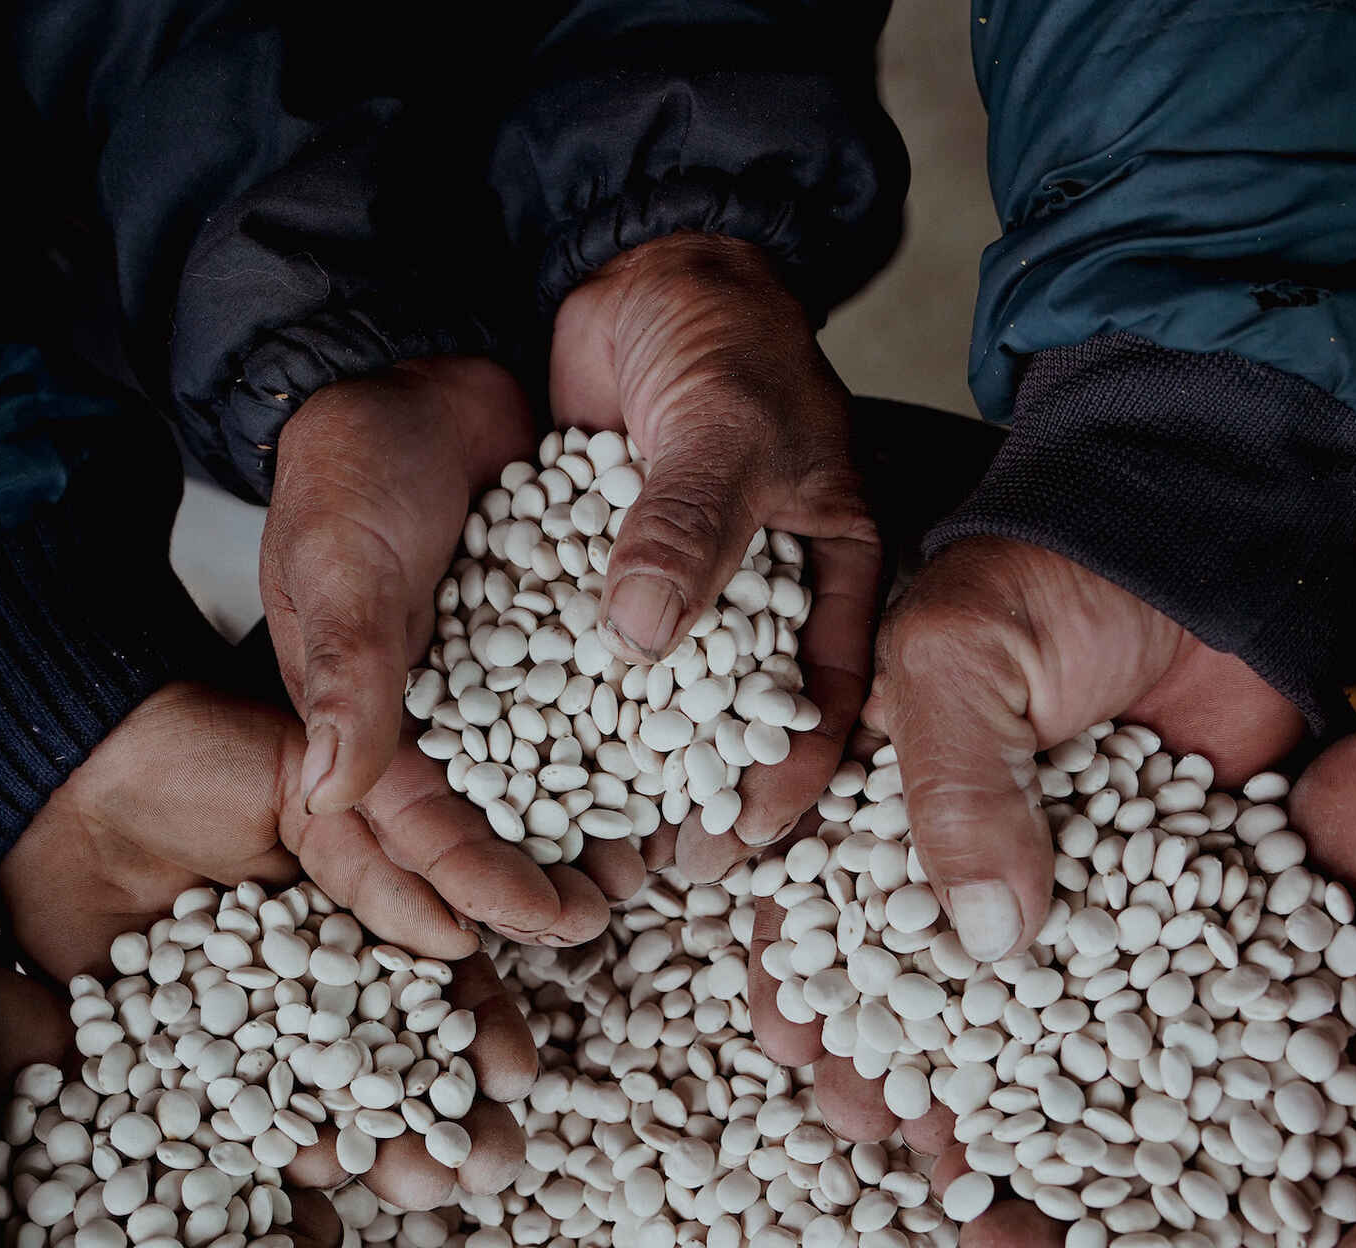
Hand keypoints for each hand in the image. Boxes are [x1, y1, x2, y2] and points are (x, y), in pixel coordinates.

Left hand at [0, 682, 539, 1199]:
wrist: (73, 775)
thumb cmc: (210, 759)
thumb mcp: (321, 795)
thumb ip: (393, 860)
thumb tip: (463, 939)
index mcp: (374, 919)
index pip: (445, 987)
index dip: (484, 1033)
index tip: (515, 1078)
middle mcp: (322, 984)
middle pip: (400, 1063)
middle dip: (452, 1120)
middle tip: (490, 1167)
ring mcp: (254, 1026)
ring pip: (327, 1101)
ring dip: (381, 1148)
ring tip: (424, 1188)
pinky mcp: (178, 1052)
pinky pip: (232, 1109)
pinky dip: (272, 1143)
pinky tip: (317, 1173)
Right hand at [261, 358, 642, 938]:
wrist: (433, 376)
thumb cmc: (358, 461)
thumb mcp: (341, 558)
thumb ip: (343, 668)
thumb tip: (330, 790)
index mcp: (365, 715)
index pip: (419, 827)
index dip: (476, 884)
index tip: (545, 922)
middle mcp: (435, 714)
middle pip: (487, 826)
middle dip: (541, 880)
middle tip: (607, 913)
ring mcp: (501, 683)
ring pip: (548, 780)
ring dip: (594, 827)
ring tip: (653, 865)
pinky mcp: (558, 642)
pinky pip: (596, 710)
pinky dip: (631, 745)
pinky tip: (683, 772)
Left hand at [551, 234, 881, 881]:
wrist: (646, 271)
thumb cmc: (725, 338)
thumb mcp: (729, 428)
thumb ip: (691, 527)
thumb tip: (638, 638)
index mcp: (831, 575)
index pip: (825, 698)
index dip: (793, 776)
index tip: (746, 837)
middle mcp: (757, 601)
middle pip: (739, 722)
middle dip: (705, 796)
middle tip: (663, 867)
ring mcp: (678, 595)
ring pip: (661, 700)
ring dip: (630, 764)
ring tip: (587, 832)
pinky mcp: (606, 580)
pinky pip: (588, 651)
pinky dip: (564, 698)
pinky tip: (525, 752)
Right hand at [753, 536, 1302, 1142]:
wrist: (1209, 546)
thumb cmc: (1058, 577)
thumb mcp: (960, 659)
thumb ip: (951, 788)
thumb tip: (988, 943)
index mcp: (880, 778)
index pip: (816, 892)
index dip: (797, 971)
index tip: (788, 1045)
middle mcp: (956, 836)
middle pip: (901, 966)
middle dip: (878, 1048)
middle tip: (865, 1124)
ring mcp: (1048, 869)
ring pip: (999, 997)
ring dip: (975, 1075)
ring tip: (955, 1150)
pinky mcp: (1138, 889)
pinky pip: (1109, 986)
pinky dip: (1091, 1054)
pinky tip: (1075, 1122)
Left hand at [1012, 710, 1355, 1247]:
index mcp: (1334, 1178)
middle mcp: (1249, 1114)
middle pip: (1143, 1204)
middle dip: (1060, 1228)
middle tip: (977, 1231)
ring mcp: (1196, 1032)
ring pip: (1092, 1101)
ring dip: (1020, 1126)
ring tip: (943, 1136)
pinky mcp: (1157, 951)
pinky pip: (1078, 993)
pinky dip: (1023, 1015)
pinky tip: (960, 1024)